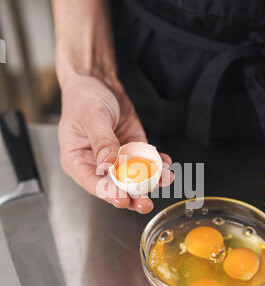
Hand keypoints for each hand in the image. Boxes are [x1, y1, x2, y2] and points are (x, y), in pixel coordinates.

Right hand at [59, 74, 172, 212]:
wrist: (98, 81)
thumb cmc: (83, 98)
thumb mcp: (91, 117)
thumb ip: (101, 141)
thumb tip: (108, 163)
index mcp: (78, 161)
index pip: (93, 183)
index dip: (108, 193)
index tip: (122, 198)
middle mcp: (97, 165)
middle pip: (115, 187)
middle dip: (132, 196)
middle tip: (145, 203)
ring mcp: (117, 159)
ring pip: (134, 178)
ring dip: (150, 181)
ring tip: (164, 181)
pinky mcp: (133, 150)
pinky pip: (146, 161)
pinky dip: (157, 164)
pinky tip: (166, 164)